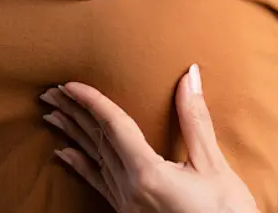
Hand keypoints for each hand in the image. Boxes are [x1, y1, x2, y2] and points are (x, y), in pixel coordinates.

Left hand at [39, 64, 259, 212]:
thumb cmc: (225, 211)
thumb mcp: (213, 164)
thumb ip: (195, 121)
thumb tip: (189, 77)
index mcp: (148, 174)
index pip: (114, 128)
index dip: (93, 102)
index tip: (71, 84)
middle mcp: (130, 190)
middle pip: (97, 143)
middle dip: (74, 114)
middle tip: (52, 92)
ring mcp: (127, 204)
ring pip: (94, 161)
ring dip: (74, 134)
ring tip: (53, 114)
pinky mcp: (130, 212)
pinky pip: (98, 183)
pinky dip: (81, 165)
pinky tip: (65, 154)